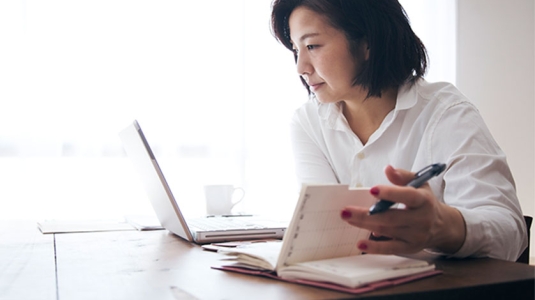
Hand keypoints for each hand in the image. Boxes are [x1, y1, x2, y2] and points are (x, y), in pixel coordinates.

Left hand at [340, 165, 465, 254]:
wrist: (441, 226)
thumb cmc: (424, 201)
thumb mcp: (420, 184)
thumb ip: (403, 176)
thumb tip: (388, 169)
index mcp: (424, 200)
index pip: (408, 196)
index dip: (390, 193)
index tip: (372, 190)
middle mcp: (421, 219)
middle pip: (392, 217)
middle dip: (367, 214)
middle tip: (346, 210)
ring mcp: (415, 235)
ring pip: (387, 231)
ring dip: (365, 225)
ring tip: (347, 218)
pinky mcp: (409, 248)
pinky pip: (390, 249)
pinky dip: (375, 248)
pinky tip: (360, 243)